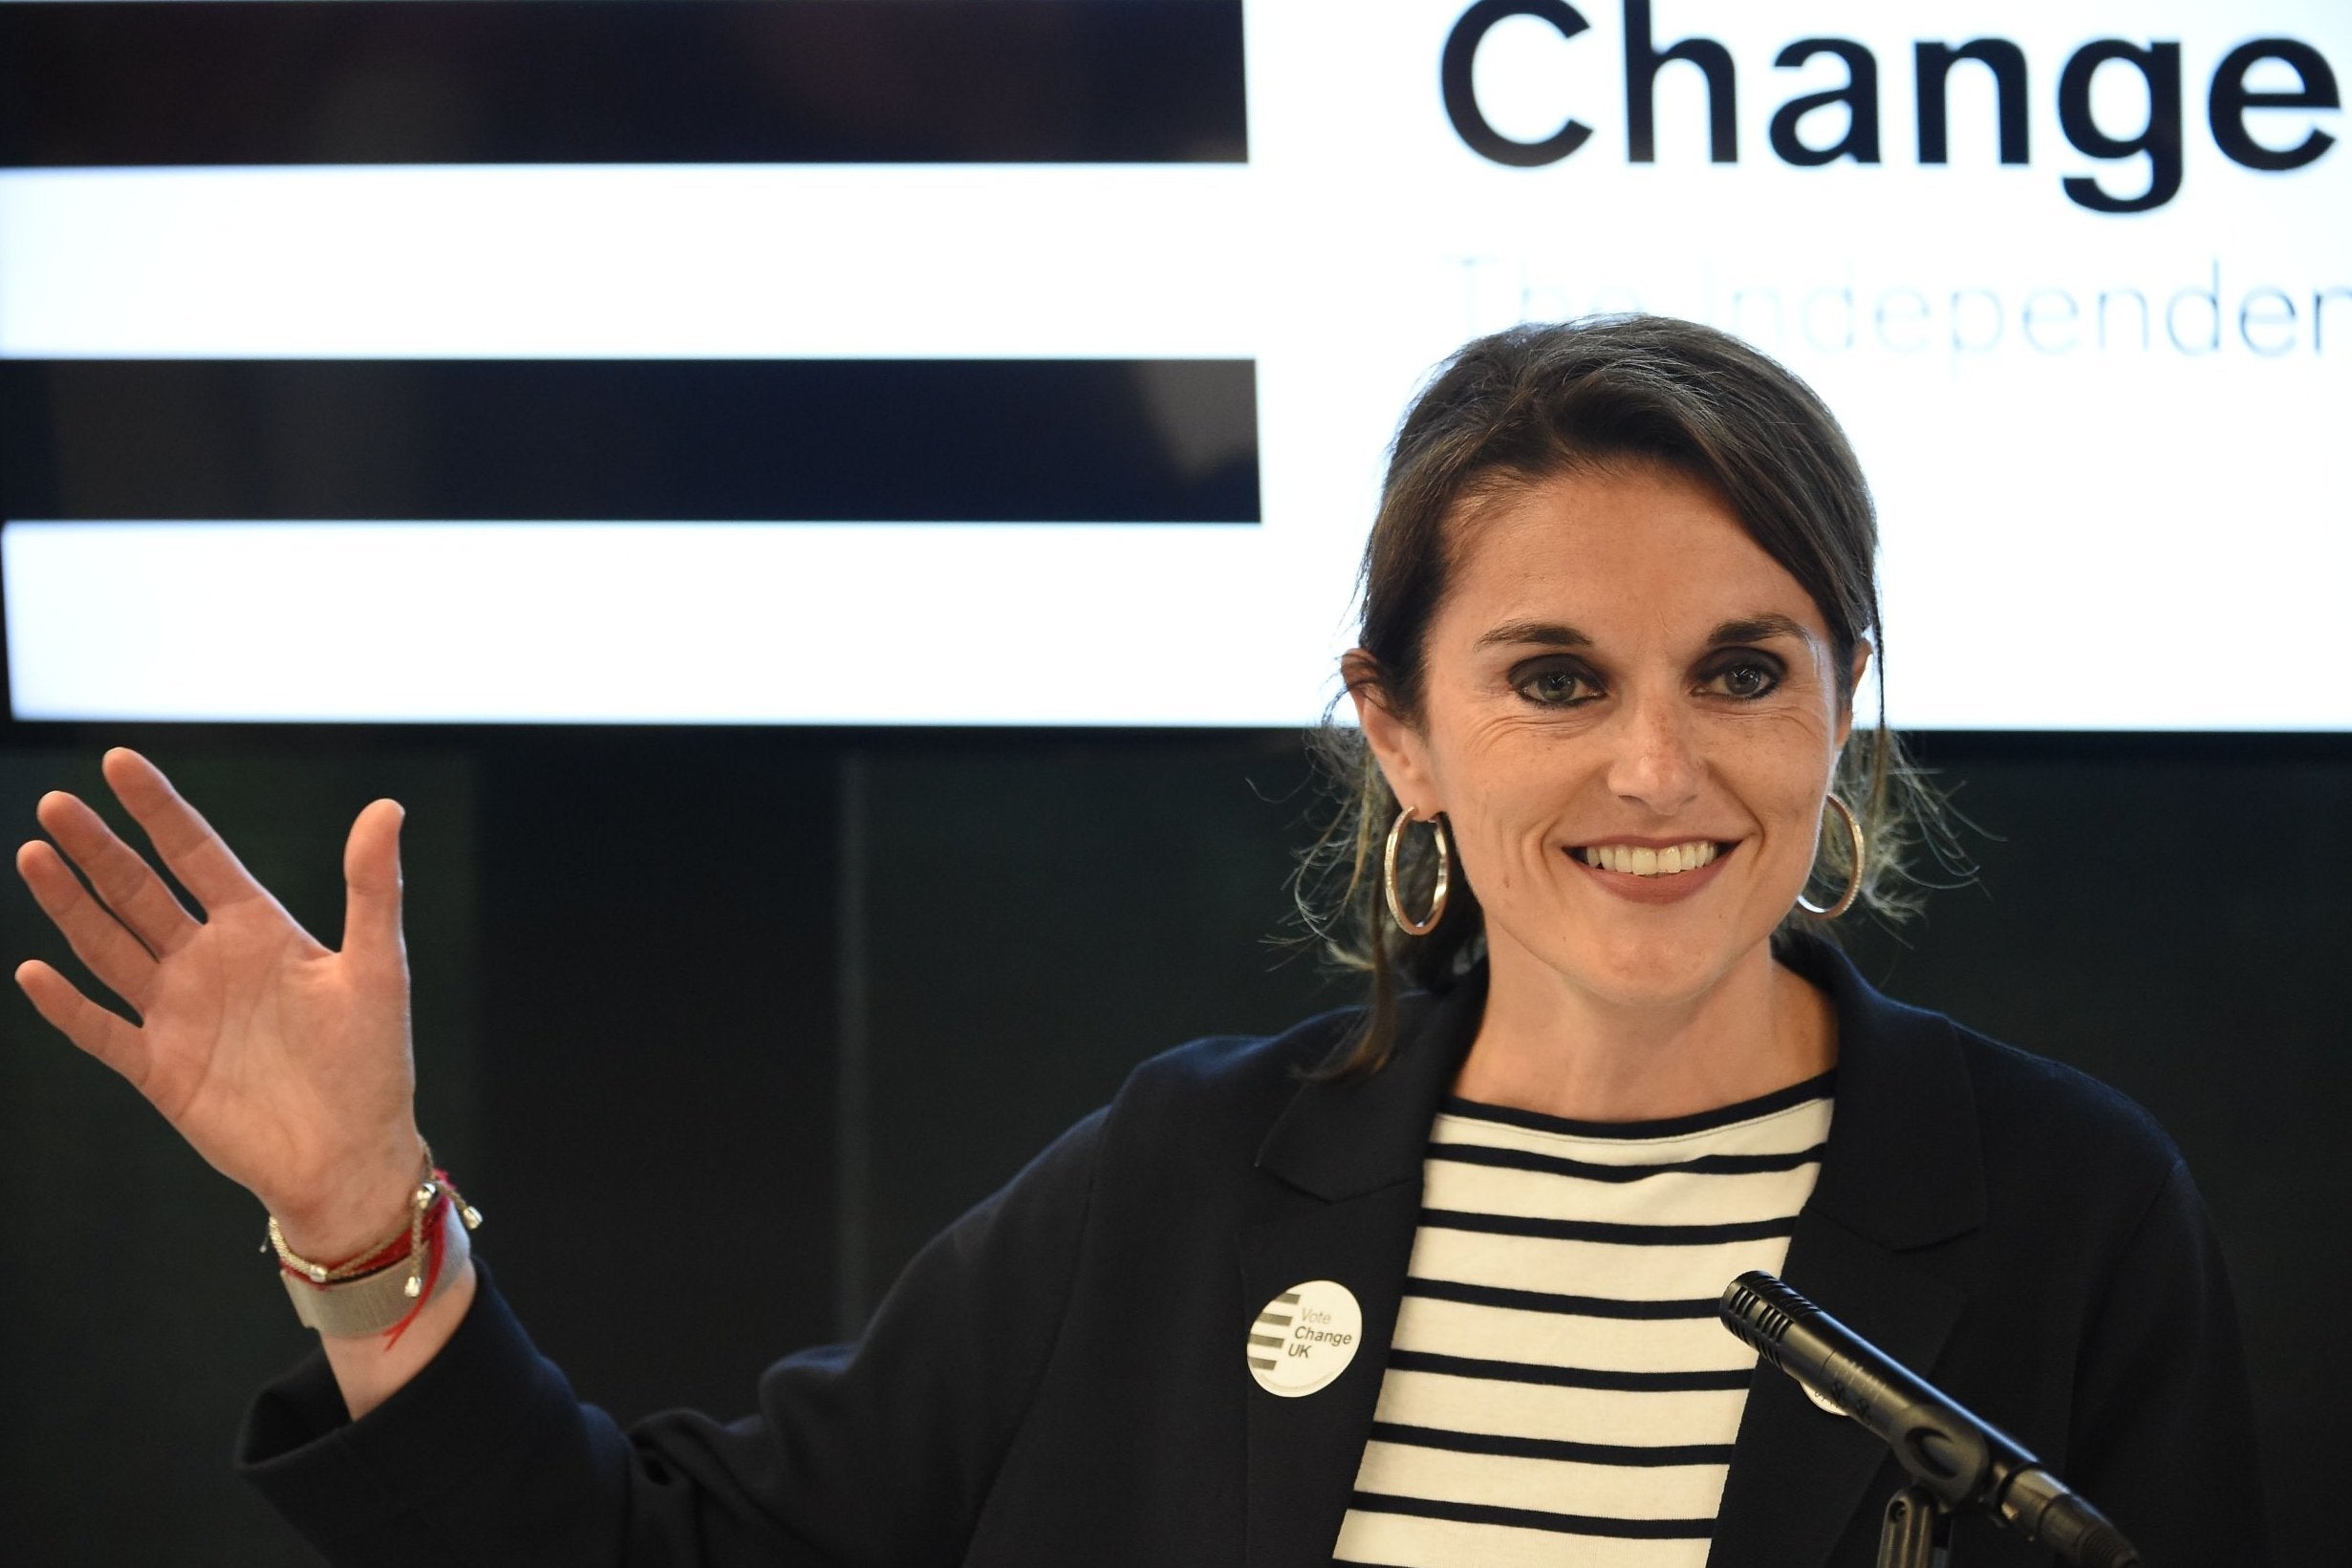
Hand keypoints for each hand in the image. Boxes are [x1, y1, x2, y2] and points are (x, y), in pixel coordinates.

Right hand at [16, 748, 423, 1258]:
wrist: (353, 1156)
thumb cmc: (373, 1062)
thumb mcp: (376, 968)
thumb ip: (372, 888)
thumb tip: (387, 806)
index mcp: (259, 930)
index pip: (197, 855)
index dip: (159, 810)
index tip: (118, 761)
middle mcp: (209, 963)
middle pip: (140, 892)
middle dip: (99, 848)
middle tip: (56, 803)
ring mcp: (179, 1014)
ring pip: (109, 947)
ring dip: (71, 905)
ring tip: (35, 855)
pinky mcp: (160, 1069)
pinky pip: (101, 1030)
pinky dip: (67, 1004)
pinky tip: (32, 971)